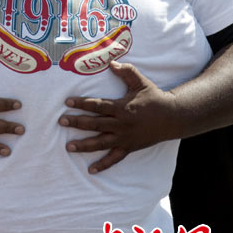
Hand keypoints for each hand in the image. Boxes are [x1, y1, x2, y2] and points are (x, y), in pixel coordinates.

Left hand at [58, 61, 176, 173]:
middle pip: (94, 124)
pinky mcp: (129, 148)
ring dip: (84, 145)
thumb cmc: (154, 98)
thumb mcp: (141, 82)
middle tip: (61, 121)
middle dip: (77, 122)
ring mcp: (124, 138)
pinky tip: (91, 170)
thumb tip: (111, 63)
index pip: (97, 106)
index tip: (67, 102)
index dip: (82, 103)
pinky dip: (103, 165)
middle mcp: (121, 124)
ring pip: (100, 143)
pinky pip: (114, 158)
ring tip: (68, 147)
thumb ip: (126, 72)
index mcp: (122, 108)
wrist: (172, 117)